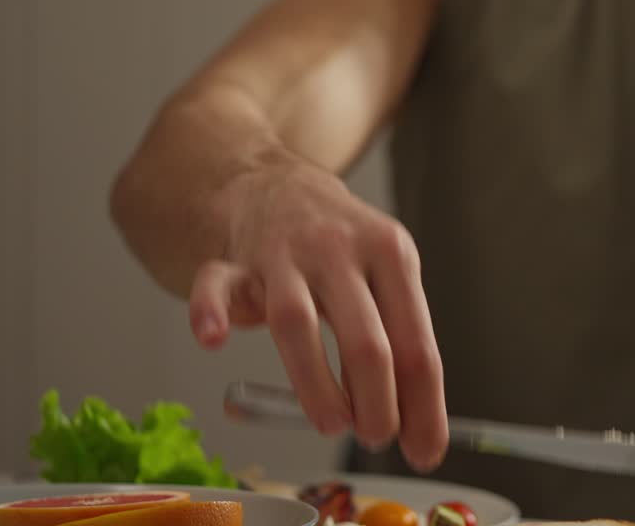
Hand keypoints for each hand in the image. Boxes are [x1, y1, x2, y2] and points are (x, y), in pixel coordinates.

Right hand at [188, 161, 446, 470]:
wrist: (279, 185)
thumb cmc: (344, 249)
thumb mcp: (389, 275)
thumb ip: (401, 341)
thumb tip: (421, 427)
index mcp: (392, 255)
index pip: (416, 343)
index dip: (423, 404)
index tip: (425, 449)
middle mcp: (340, 250)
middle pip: (365, 339)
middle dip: (376, 401)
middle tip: (378, 437)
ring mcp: (284, 253)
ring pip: (295, 322)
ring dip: (316, 383)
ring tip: (333, 424)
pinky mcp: (233, 260)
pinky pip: (216, 284)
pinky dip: (209, 312)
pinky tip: (213, 339)